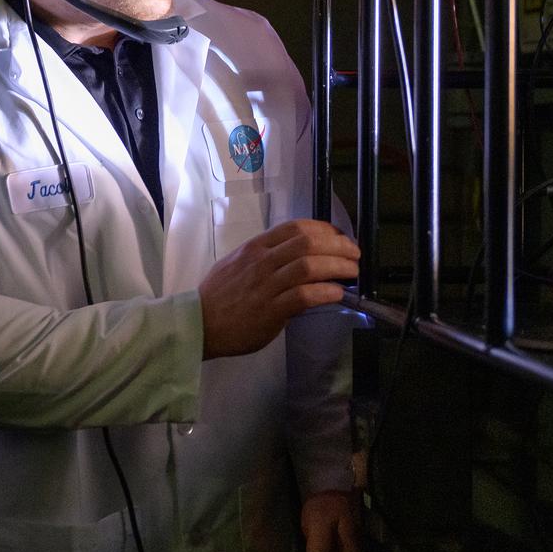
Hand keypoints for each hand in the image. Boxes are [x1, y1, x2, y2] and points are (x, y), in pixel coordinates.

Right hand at [199, 219, 359, 358]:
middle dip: (338, 246)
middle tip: (354, 254)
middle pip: (308, 243)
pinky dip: (325, 293)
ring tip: (352, 272)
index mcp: (255, 248)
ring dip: (338, 267)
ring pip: (309, 266)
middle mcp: (261, 261)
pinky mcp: (270, 310)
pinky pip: (304, 296)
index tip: (338, 237)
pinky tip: (337, 294)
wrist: (198, 324)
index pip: (295, 227)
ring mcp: (266, 285)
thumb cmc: (219, 296)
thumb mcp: (237, 266)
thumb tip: (296, 260)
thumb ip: (265, 260)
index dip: (324, 229)